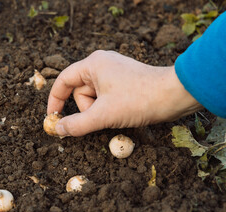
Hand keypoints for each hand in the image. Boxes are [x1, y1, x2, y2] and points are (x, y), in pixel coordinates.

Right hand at [47, 50, 202, 136]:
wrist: (175, 95)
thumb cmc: (139, 99)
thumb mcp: (103, 115)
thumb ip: (77, 124)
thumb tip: (58, 129)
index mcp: (93, 65)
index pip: (63, 81)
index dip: (55, 100)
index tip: (52, 118)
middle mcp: (102, 65)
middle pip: (79, 92)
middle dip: (87, 110)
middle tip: (100, 118)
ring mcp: (114, 73)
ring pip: (94, 97)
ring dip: (100, 111)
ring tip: (117, 115)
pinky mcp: (124, 82)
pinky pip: (106, 97)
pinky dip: (109, 109)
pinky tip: (122, 113)